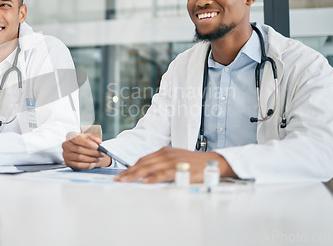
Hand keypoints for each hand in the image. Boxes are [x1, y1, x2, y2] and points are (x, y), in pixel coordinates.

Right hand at [62, 132, 111, 169]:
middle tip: (101, 153)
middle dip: (92, 152)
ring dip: (91, 159)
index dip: (87, 143)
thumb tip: (98, 142)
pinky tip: (93, 163)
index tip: (96, 146)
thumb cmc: (85, 142)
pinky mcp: (68, 163)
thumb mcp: (90, 137)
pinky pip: (78, 165)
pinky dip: (87, 164)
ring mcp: (65, 154)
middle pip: (79, 149)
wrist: (82, 149)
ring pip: (80, 157)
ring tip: (99, 158)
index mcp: (70, 135)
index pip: (76, 139)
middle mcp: (65, 144)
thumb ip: (94, 138)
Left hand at [114, 147, 235, 183]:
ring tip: (125, 180)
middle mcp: (166, 154)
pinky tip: (145, 181)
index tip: (122, 174)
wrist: (213, 161)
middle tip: (118, 178)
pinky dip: (153, 177)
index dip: (131, 167)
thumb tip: (147, 173)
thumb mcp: (175, 158)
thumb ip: (162, 163)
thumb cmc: (193, 162)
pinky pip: (163, 173)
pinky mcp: (179, 169)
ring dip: (135, 175)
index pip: (143, 159)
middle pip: (143, 163)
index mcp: (164, 151)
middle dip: (129, 171)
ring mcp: (172, 161)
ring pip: (149, 168)